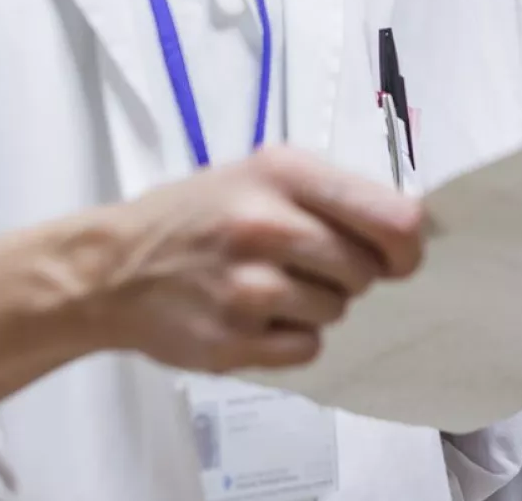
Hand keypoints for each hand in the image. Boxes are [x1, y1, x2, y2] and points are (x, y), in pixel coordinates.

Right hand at [85, 144, 423, 372]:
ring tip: (268, 285)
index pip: (391, 218)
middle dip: (349, 273)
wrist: (110, 269)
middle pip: (365, 270)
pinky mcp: (232, 342)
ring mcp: (247, 288)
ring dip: (316, 305)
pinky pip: (305, 348)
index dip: (407, 246)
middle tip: (307, 264)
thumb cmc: (195, 216)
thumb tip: (412, 232)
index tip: (400, 257)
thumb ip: (331, 196)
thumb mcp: (258, 175)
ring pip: (337, 310)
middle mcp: (265, 225)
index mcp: (282, 173)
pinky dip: (290, 339)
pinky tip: (254, 317)